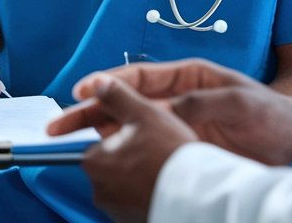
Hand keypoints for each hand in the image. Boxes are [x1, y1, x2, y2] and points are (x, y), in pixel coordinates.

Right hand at [49, 59, 291, 165]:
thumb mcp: (237, 103)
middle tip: (59, 124)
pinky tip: (108, 164)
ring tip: (72, 145)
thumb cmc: (269, 113)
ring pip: (128, 126)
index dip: (106, 84)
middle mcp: (176, 98)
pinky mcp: (182, 147)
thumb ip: (202, 104)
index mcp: (186, 78)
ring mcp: (177, 123)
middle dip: (89, 111)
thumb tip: (168, 109)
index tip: (81, 91)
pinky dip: (124, 155)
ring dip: (100, 134)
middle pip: (124, 102)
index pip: (137, 77)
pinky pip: (146, 148)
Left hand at [61, 74, 198, 222]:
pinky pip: (137, 202)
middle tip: (156, 149)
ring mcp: (116, 210)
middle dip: (130, 155)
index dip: (121, 134)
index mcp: (94, 161)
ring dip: (140, 175)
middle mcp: (99, 190)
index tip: (140, 134)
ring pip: (125, 184)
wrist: (197, 197)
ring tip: (163, 167)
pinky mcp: (134, 221)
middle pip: (111, 164)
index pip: (97, 141)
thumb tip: (97, 83)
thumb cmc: (170, 156)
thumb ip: (116, 95)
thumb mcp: (143, 113)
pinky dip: (148, 192)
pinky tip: (165, 184)